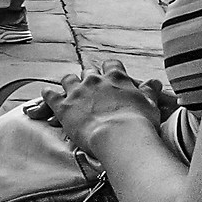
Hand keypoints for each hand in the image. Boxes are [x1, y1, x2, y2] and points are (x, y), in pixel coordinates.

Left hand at [38, 60, 163, 158]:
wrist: (121, 137)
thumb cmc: (139, 123)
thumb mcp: (150, 104)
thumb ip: (149, 91)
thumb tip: (155, 82)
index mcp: (116, 78)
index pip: (111, 65)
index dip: (110, 71)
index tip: (110, 76)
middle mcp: (95, 81)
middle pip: (88, 72)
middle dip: (90, 80)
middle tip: (92, 90)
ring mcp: (77, 92)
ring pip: (68, 79)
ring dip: (69, 84)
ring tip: (70, 91)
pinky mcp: (63, 106)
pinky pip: (50, 95)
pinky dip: (48, 94)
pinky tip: (47, 95)